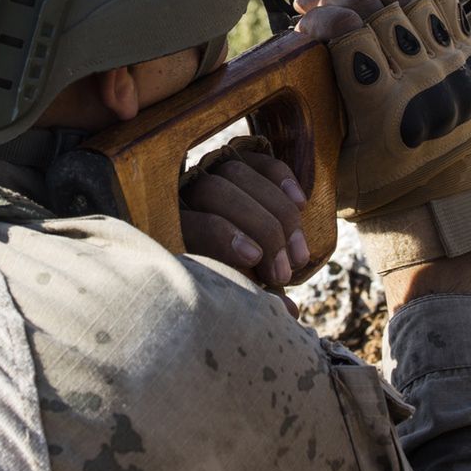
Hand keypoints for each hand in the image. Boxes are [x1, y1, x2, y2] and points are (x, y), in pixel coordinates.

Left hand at [179, 138, 311, 287]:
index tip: (254, 259)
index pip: (190, 220)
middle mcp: (182, 191)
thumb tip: (289, 311)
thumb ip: (250, 295)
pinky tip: (302, 204)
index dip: (222, 237)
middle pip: (217, 193)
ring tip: (299, 256)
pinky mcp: (234, 159)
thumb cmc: (218, 276)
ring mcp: (206, 169)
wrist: (220, 240)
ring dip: (277, 214)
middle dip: (259, 232)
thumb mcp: (225, 287)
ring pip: (238, 174)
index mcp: (168, 225)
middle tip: (283, 273)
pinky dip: (282, 179)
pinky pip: (258, 160)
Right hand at [293, 0, 470, 217]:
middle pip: (376, 5)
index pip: (348, 32)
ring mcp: (453, 64)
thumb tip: (290, 51)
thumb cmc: (378, 188)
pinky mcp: (469, 56)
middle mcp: (426, 80)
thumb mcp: (332, 159)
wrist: (438, 203)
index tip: (300, 18)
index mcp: (387, 108)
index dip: (319, 14)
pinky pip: (444, 0)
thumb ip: (316, 108)